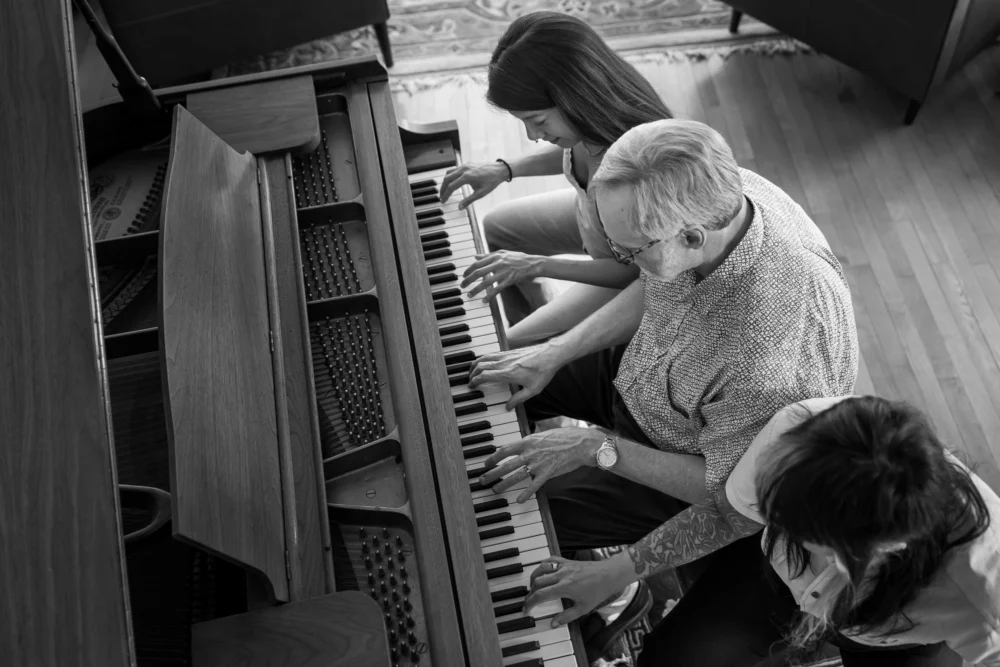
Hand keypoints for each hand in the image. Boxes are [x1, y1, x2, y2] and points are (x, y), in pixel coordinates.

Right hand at [439, 161, 508, 208]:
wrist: (500, 170)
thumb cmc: (491, 181)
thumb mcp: (480, 193)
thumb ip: (468, 201)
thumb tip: (459, 208)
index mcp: (466, 177)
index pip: (451, 187)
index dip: (446, 195)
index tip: (443, 201)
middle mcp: (464, 169)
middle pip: (447, 179)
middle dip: (443, 188)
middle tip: (441, 197)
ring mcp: (465, 165)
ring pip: (449, 172)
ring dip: (445, 181)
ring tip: (445, 190)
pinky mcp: (467, 164)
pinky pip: (454, 169)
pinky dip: (450, 176)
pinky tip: (452, 182)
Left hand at [461, 250, 545, 301]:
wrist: (533, 263)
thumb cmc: (518, 258)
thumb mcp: (502, 253)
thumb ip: (488, 255)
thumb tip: (475, 257)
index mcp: (495, 256)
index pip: (477, 264)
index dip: (468, 270)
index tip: (463, 276)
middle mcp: (497, 263)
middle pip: (478, 273)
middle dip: (468, 280)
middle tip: (462, 286)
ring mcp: (503, 272)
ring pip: (485, 282)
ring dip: (476, 290)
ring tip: (469, 295)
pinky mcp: (509, 280)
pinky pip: (497, 289)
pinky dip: (490, 296)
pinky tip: (485, 301)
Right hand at [468, 344, 562, 407]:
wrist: (551, 354)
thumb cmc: (543, 371)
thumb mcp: (533, 390)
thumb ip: (518, 399)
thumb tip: (507, 407)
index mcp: (508, 373)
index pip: (484, 376)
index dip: (475, 381)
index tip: (471, 386)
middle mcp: (504, 363)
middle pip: (481, 365)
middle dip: (472, 373)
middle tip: (469, 380)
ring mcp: (506, 356)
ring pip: (484, 357)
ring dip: (476, 364)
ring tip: (472, 371)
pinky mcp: (509, 351)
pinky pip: (492, 354)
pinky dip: (484, 358)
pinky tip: (485, 363)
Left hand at [479, 427, 601, 502]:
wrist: (580, 443)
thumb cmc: (562, 437)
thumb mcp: (542, 435)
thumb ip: (529, 442)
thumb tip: (518, 447)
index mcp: (528, 441)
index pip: (504, 450)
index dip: (493, 458)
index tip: (486, 464)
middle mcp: (530, 452)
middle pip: (506, 465)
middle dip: (492, 473)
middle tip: (482, 480)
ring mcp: (538, 464)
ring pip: (516, 476)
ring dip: (504, 484)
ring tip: (495, 490)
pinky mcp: (548, 473)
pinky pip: (534, 486)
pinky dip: (526, 494)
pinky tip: (518, 500)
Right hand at [525, 553, 636, 627]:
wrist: (609, 575)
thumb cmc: (598, 591)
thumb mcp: (583, 608)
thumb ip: (566, 617)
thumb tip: (553, 623)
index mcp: (564, 587)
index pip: (541, 595)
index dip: (530, 602)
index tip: (525, 608)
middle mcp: (561, 575)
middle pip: (537, 582)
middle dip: (530, 592)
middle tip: (529, 601)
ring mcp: (564, 566)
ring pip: (541, 569)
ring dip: (534, 578)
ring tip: (532, 587)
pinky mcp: (567, 561)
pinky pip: (550, 560)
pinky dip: (543, 565)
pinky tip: (542, 571)